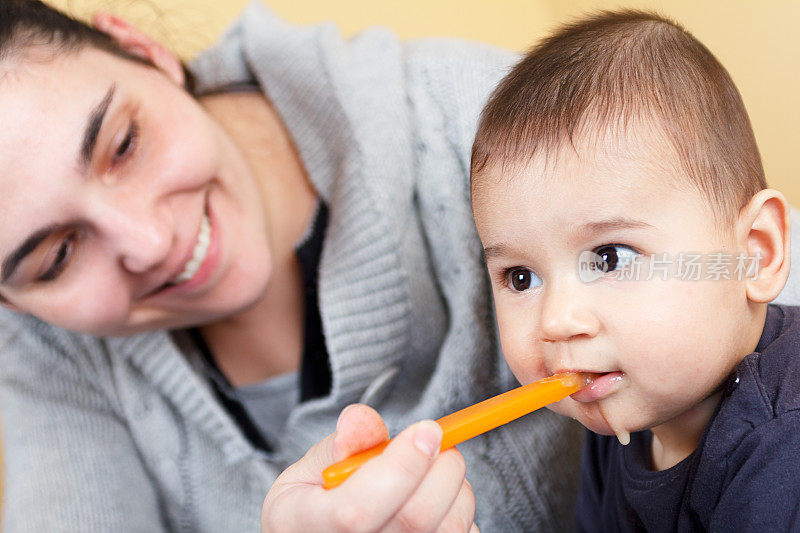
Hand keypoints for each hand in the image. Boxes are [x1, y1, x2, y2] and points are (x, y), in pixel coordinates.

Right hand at [261, 404, 477, 531]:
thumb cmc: (317, 503)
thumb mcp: (310, 469)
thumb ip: (339, 444)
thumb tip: (359, 421)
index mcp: (308, 526)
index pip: (359, 511)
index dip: (402, 466)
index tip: (425, 429)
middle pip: (415, 518)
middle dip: (440, 465)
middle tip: (436, 438)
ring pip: (450, 526)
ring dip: (456, 485)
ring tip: (433, 467)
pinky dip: (460, 506)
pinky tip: (436, 496)